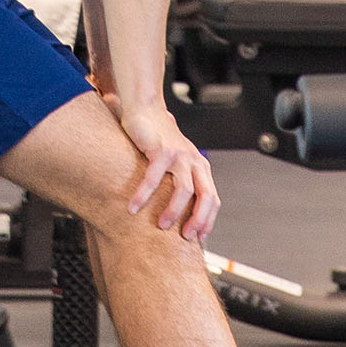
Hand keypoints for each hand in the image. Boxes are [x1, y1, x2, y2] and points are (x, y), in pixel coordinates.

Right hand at [116, 98, 219, 242]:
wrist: (145, 108)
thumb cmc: (157, 137)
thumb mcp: (175, 160)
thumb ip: (180, 178)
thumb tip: (177, 209)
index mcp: (200, 166)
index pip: (212, 198)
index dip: (208, 220)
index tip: (198, 238)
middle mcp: (194, 161)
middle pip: (206, 196)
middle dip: (198, 220)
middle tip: (186, 237)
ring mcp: (179, 155)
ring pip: (184, 190)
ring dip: (173, 211)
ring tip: (161, 226)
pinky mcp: (161, 150)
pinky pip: (154, 179)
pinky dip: (143, 195)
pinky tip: (133, 206)